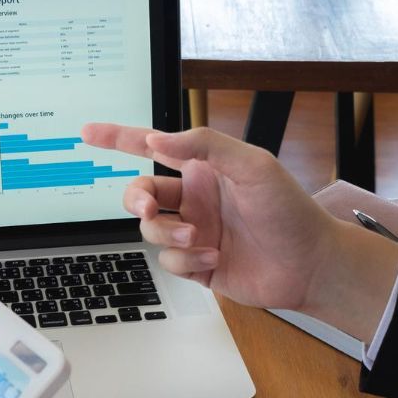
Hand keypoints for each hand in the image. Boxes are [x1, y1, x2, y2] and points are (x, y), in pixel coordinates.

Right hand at [80, 124, 397, 340]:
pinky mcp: (196, 265)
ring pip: (151, 231)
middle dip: (137, 201)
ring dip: (168, 235)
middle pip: (140, 194)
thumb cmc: (289, 210)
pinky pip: (169, 261)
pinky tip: (215, 258)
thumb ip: (204, 145)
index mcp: (203, 168)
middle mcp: (194, 198)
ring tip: (200, 239)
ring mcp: (194, 232)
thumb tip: (157, 140)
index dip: (118, 138)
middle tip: (149, 209)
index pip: (152, 148)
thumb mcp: (252, 165)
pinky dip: (186, 260)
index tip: (88, 132)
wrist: (309, 264)